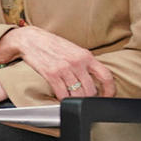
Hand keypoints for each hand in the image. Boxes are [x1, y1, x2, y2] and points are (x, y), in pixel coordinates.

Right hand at [0, 25, 116, 99]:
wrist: (30, 39)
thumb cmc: (52, 45)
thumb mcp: (74, 50)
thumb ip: (85, 63)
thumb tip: (94, 78)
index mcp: (86, 56)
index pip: (106, 76)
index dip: (110, 90)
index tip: (107, 96)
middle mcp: (77, 62)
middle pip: (90, 90)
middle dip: (89, 99)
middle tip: (85, 99)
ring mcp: (64, 69)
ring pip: (77, 95)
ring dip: (75, 100)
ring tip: (73, 100)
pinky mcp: (51, 74)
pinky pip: (62, 94)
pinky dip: (63, 100)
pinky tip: (62, 98)